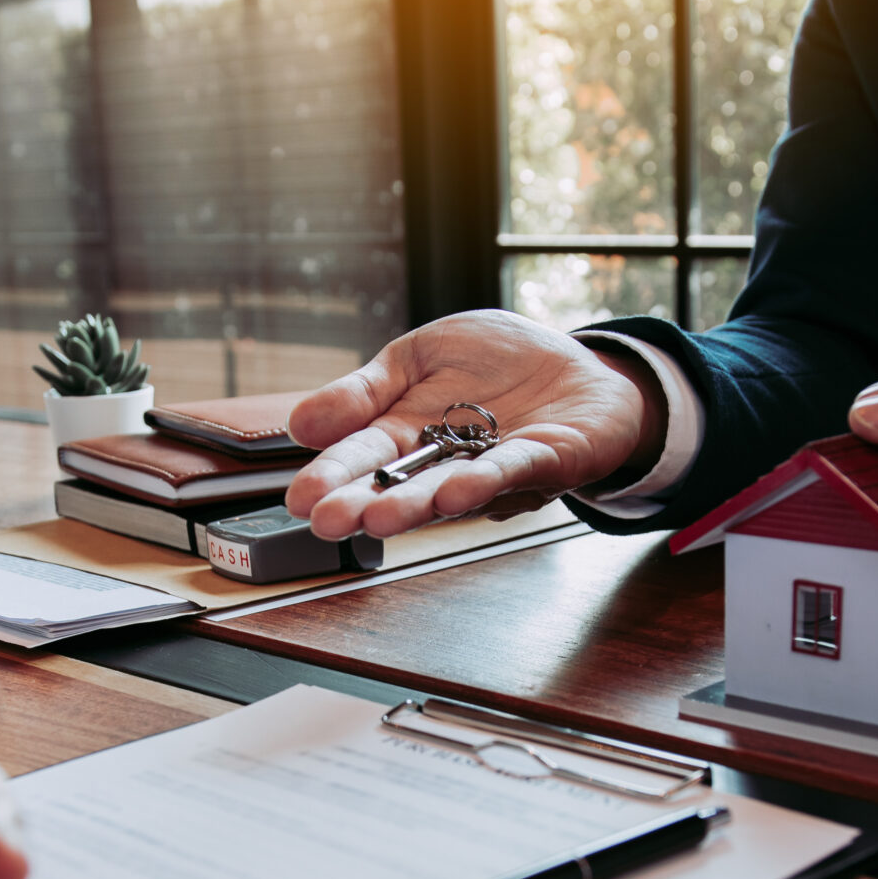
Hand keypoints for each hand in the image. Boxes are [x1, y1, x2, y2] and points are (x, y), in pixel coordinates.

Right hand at [285, 309, 666, 538]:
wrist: (576, 364)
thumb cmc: (496, 364)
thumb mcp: (418, 356)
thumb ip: (365, 390)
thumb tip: (300, 423)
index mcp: (407, 434)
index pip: (361, 458)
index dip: (331, 478)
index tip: (300, 500)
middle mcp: (445, 462)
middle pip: (398, 485)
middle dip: (363, 504)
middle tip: (329, 522)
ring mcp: (493, 469)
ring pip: (448, 490)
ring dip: (414, 506)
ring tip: (380, 518)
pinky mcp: (545, 461)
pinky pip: (511, 470)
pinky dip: (482, 480)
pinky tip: (454, 492)